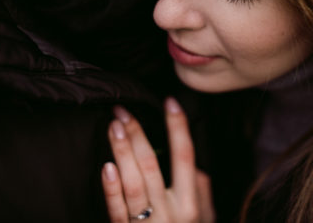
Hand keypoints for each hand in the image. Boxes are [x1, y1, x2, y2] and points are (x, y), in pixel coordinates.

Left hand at [102, 98, 214, 222]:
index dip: (178, 128)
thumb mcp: (206, 221)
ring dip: (122, 153)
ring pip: (134, 183)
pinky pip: (117, 212)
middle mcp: (171, 213)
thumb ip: (202, 192)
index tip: (170, 102)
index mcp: (191, 205)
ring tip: (113, 127)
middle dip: (138, 134)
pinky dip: (111, 189)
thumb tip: (194, 165)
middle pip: (153, 165)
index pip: (185, 157)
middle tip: (124, 111)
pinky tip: (106, 167)